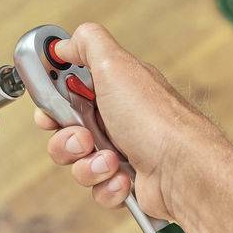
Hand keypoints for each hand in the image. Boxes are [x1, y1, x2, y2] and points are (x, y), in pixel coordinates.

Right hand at [34, 23, 227, 221]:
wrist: (183, 171)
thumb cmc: (156, 120)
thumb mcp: (116, 65)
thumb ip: (86, 44)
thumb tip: (65, 43)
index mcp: (114, 90)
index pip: (67, 95)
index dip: (53, 105)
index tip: (49, 112)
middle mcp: (118, 120)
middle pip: (66, 133)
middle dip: (67, 140)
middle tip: (86, 138)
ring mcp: (122, 153)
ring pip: (79, 165)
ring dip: (89, 165)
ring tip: (112, 161)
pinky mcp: (126, 182)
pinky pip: (98, 188)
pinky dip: (108, 186)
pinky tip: (126, 179)